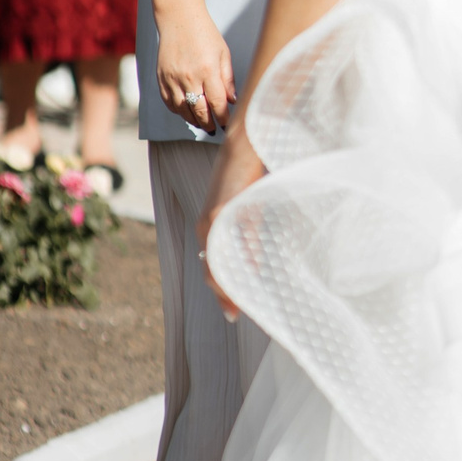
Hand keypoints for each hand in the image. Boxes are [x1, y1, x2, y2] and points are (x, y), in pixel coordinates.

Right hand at [156, 1, 235, 132]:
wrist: (179, 19)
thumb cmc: (205, 35)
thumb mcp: (223, 54)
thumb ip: (228, 79)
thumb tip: (233, 101)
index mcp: (207, 71)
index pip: (217, 103)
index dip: (223, 118)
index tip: (228, 125)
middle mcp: (188, 77)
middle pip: (199, 110)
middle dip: (208, 123)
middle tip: (215, 130)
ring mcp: (172, 78)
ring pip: (182, 109)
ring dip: (193, 120)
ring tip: (202, 124)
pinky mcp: (161, 77)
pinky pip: (168, 101)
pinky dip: (178, 110)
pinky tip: (186, 112)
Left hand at [197, 132, 266, 317]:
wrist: (245, 145)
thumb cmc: (249, 174)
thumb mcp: (248, 209)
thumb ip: (248, 235)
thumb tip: (255, 263)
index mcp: (211, 227)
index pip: (213, 267)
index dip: (222, 291)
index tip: (233, 311)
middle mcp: (206, 227)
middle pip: (211, 271)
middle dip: (224, 295)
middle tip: (236, 315)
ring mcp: (212, 220)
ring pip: (217, 262)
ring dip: (228, 285)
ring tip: (240, 303)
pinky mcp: (221, 210)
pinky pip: (229, 242)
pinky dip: (239, 261)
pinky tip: (249, 273)